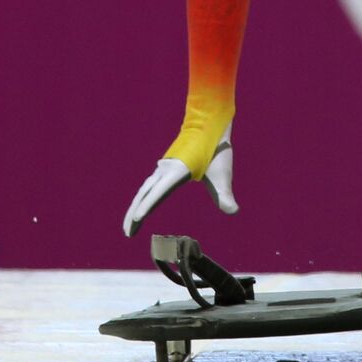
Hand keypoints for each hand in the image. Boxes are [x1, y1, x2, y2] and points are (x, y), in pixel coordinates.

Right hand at [122, 126, 237, 236]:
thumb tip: (234, 211)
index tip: (136, 219)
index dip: (147, 206)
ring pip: (144, 191)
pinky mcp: (164, 169)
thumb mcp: (222, 174)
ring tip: (131, 226)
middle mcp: (165, 170)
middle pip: (144, 194)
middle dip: (133, 214)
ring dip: (135, 208)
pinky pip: (149, 187)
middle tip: (128, 234)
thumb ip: (225, 194)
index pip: (158, 192)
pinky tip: (142, 208)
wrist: (210, 127)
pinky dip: (142, 199)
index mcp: (177, 171)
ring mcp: (163, 169)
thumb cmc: (217, 151)